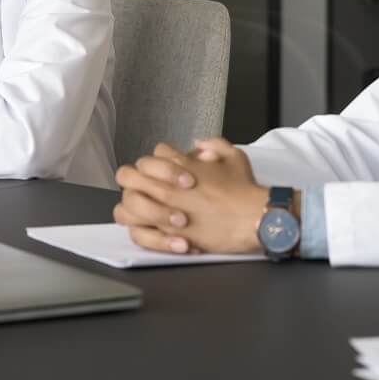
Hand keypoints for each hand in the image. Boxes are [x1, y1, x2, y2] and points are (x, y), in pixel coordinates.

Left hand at [113, 138, 269, 254]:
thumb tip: (199, 144)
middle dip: (133, 179)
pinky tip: (156, 231)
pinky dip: (143, 233)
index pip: (153, 156)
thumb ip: (214, 144)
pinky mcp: (168, 235)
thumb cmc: (245, 190)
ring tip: (144, 212)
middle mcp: (166, 187)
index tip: (168, 171)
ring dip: (131, 207)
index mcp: (179, 166)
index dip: (159, 163)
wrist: (253, 218)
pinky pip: (139, 234)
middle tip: (144, 188)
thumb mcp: (234, 156)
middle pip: (128, 176)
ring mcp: (163, 212)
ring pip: (125, 207)